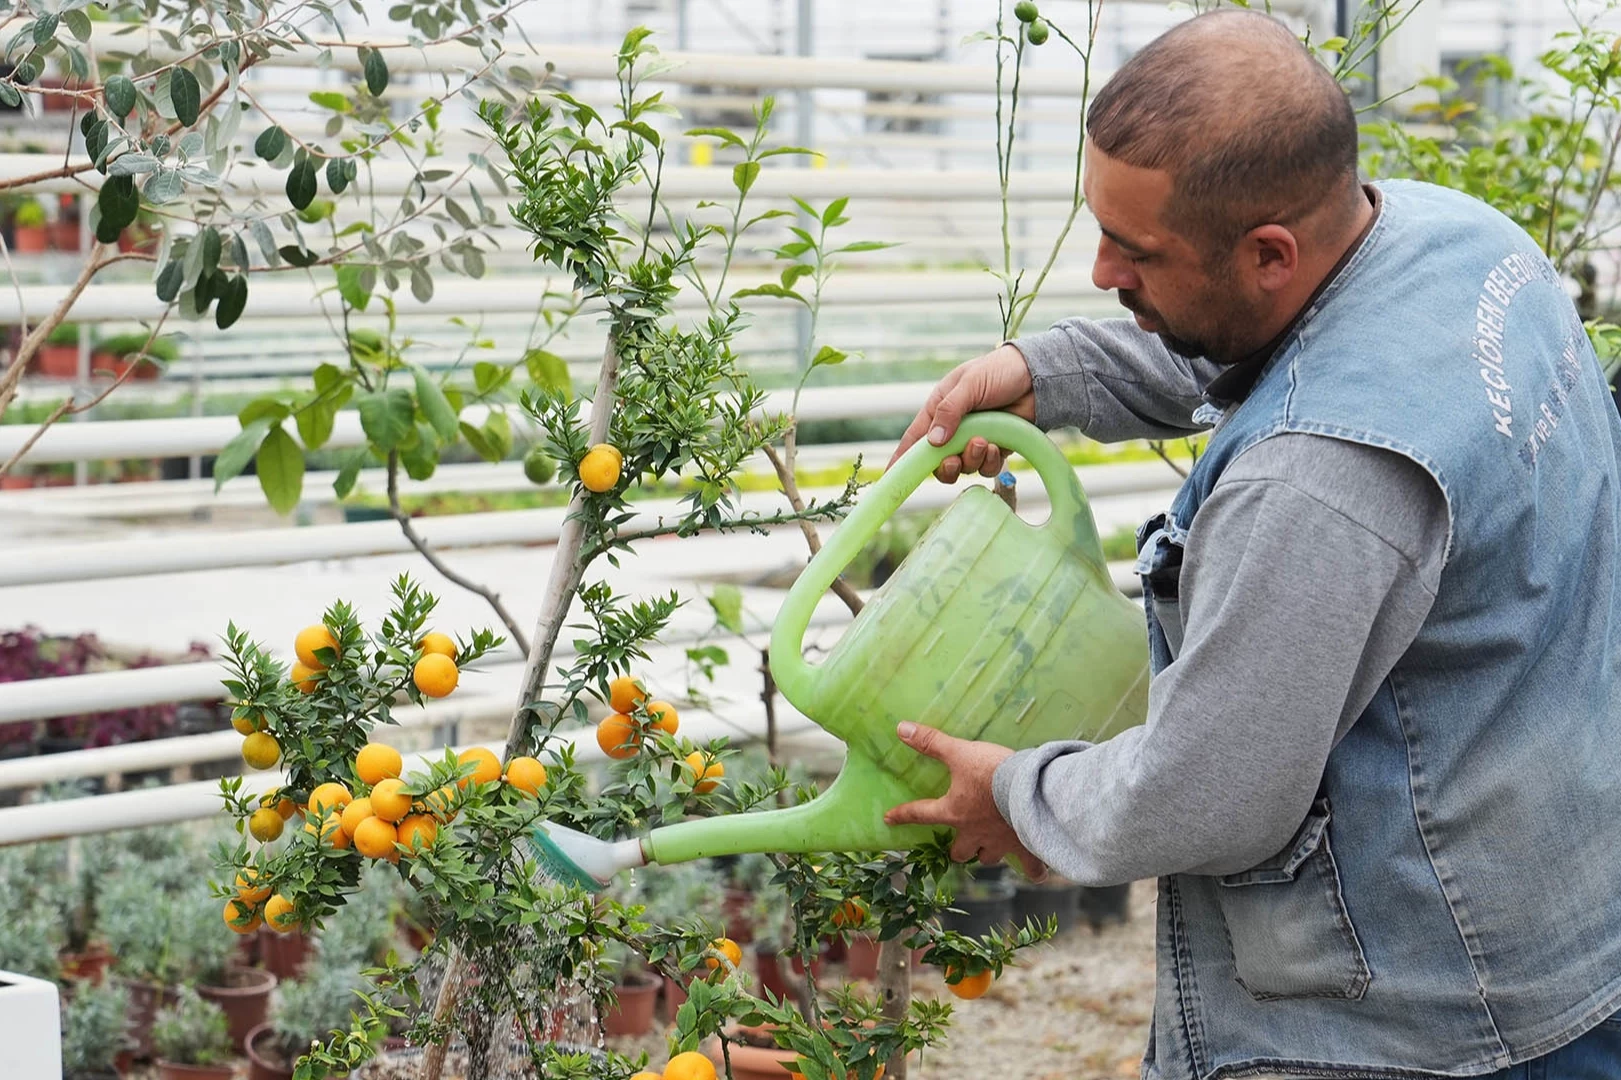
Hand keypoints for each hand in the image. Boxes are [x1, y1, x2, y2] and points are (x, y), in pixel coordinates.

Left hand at [883, 721, 1046, 878]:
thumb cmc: (993, 772)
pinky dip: (1033, 870)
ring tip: (992, 846)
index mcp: (955, 812)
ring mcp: (1000, 844)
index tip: (889, 819)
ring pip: (987, 859)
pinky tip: (1036, 871)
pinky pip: (1030, 868)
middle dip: (958, 848)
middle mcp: (974, 834)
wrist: (1031, 789)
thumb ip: (932, 742)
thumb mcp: (960, 752)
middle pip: (959, 852)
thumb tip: (901, 728)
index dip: (903, 815)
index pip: (921, 814)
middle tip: (961, 841)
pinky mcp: (1025, 847)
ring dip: (986, 854)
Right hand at [888, 344, 1035, 482]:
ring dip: (972, 460)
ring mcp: (974, 440)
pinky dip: (990, 462)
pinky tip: (997, 446)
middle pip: (938, 462)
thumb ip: (950, 411)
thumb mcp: (969, 384)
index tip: (892, 479)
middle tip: (955, 460)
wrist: (1037, 376)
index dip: (902, 460)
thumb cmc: (999, 371)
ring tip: (984, 442)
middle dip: (946, 466)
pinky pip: (986, 467)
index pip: (914, 439)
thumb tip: (933, 442)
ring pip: (964, 467)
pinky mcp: (995, 449)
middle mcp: (953, 428)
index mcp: (938, 410)